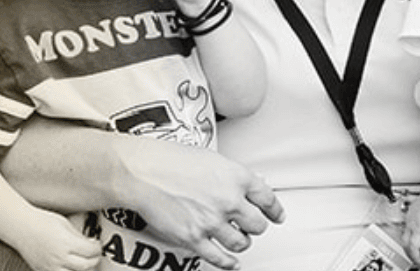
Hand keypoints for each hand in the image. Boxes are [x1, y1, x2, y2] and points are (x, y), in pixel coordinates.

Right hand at [14, 211, 101, 270]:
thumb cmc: (40, 222)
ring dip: (83, 269)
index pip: (91, 251)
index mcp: (66, 242)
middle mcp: (59, 257)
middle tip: (94, 254)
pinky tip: (70, 266)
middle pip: (86, 266)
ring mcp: (50, 267)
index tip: (97, 245)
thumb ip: (79, 237)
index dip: (98, 248)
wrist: (20, 226)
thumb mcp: (65, 224)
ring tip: (83, 262)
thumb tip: (91, 244)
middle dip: (94, 260)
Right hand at [118, 139, 284, 268]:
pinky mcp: (194, 237)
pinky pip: (219, 258)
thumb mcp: (211, 159)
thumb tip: (249, 186)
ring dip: (241, 242)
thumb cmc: (170, 160)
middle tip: (250, 226)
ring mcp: (211, 221)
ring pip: (241, 243)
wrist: (142, 172)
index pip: (267, 198)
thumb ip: (232, 176)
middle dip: (255, 227)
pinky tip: (231, 261)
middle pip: (258, 225)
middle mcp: (228, 200)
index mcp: (235, 177)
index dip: (275, 210)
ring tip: (237, 239)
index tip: (276, 216)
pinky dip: (228, 262)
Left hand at [404, 195, 419, 264]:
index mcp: (415, 211)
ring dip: (412, 254)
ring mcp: (413, 223)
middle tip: (417, 255)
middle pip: (405, 236)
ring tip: (418, 260)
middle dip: (410, 248)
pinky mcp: (418, 230)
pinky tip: (419, 261)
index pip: (410, 228)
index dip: (413, 238)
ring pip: (406, 243)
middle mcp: (411, 217)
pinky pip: (413, 248)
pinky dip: (415, 256)